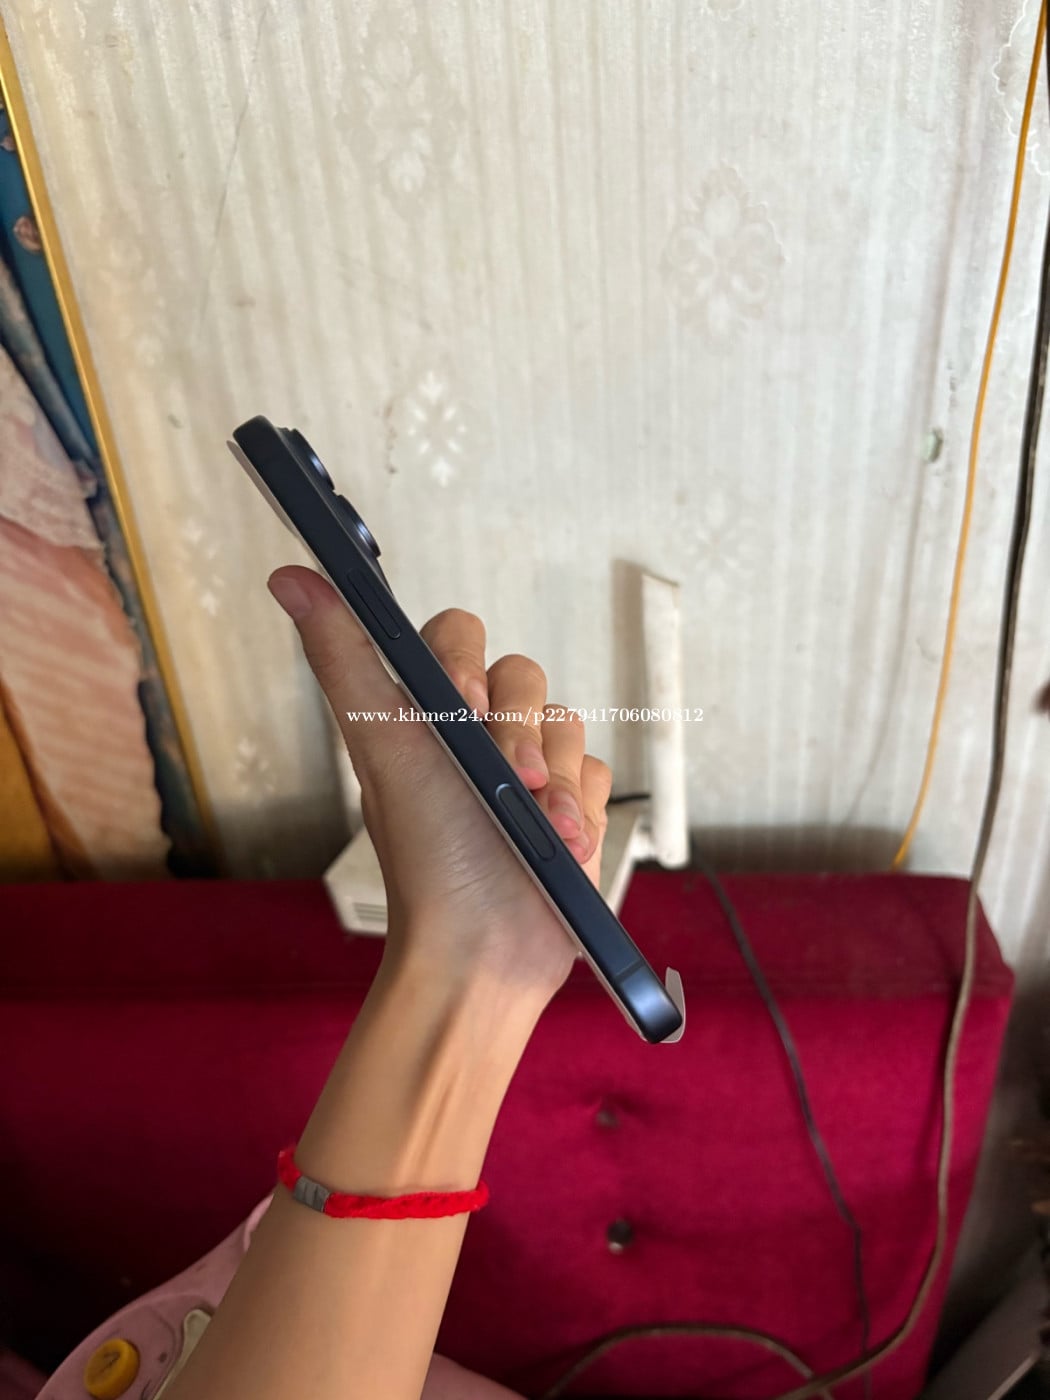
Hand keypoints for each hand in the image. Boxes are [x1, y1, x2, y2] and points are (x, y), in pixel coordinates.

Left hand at [268, 565, 612, 1007]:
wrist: (484, 952)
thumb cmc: (428, 859)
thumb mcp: (383, 748)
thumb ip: (345, 658)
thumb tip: (291, 577)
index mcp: (422, 715)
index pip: (455, 634)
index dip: (466, 661)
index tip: (460, 707)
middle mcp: (474, 734)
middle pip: (521, 676)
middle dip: (519, 732)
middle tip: (512, 783)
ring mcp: (528, 769)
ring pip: (566, 722)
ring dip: (558, 781)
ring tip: (540, 832)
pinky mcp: (572, 805)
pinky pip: (599, 769)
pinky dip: (583, 808)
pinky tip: (563, 847)